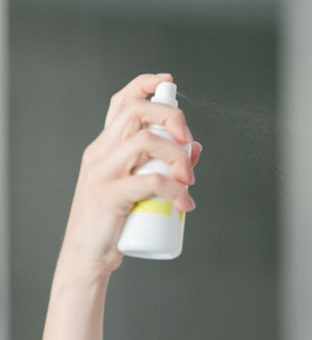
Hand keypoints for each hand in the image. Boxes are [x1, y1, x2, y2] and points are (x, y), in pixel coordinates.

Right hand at [58, 73, 201, 276]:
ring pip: (145, 141)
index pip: (121, 103)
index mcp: (105, 146)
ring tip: (189, 181)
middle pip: (136, 112)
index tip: (168, 82)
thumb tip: (196, 146)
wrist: (88, 256)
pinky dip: (174, 189)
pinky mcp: (108, 195)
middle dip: (171, 118)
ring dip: (177, 156)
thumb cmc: (114, 222)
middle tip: (189, 141)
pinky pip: (149, 181)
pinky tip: (185, 203)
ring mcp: (102, 172)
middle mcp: (100, 153)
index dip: (143, 85)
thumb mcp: (139, 188)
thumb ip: (165, 166)